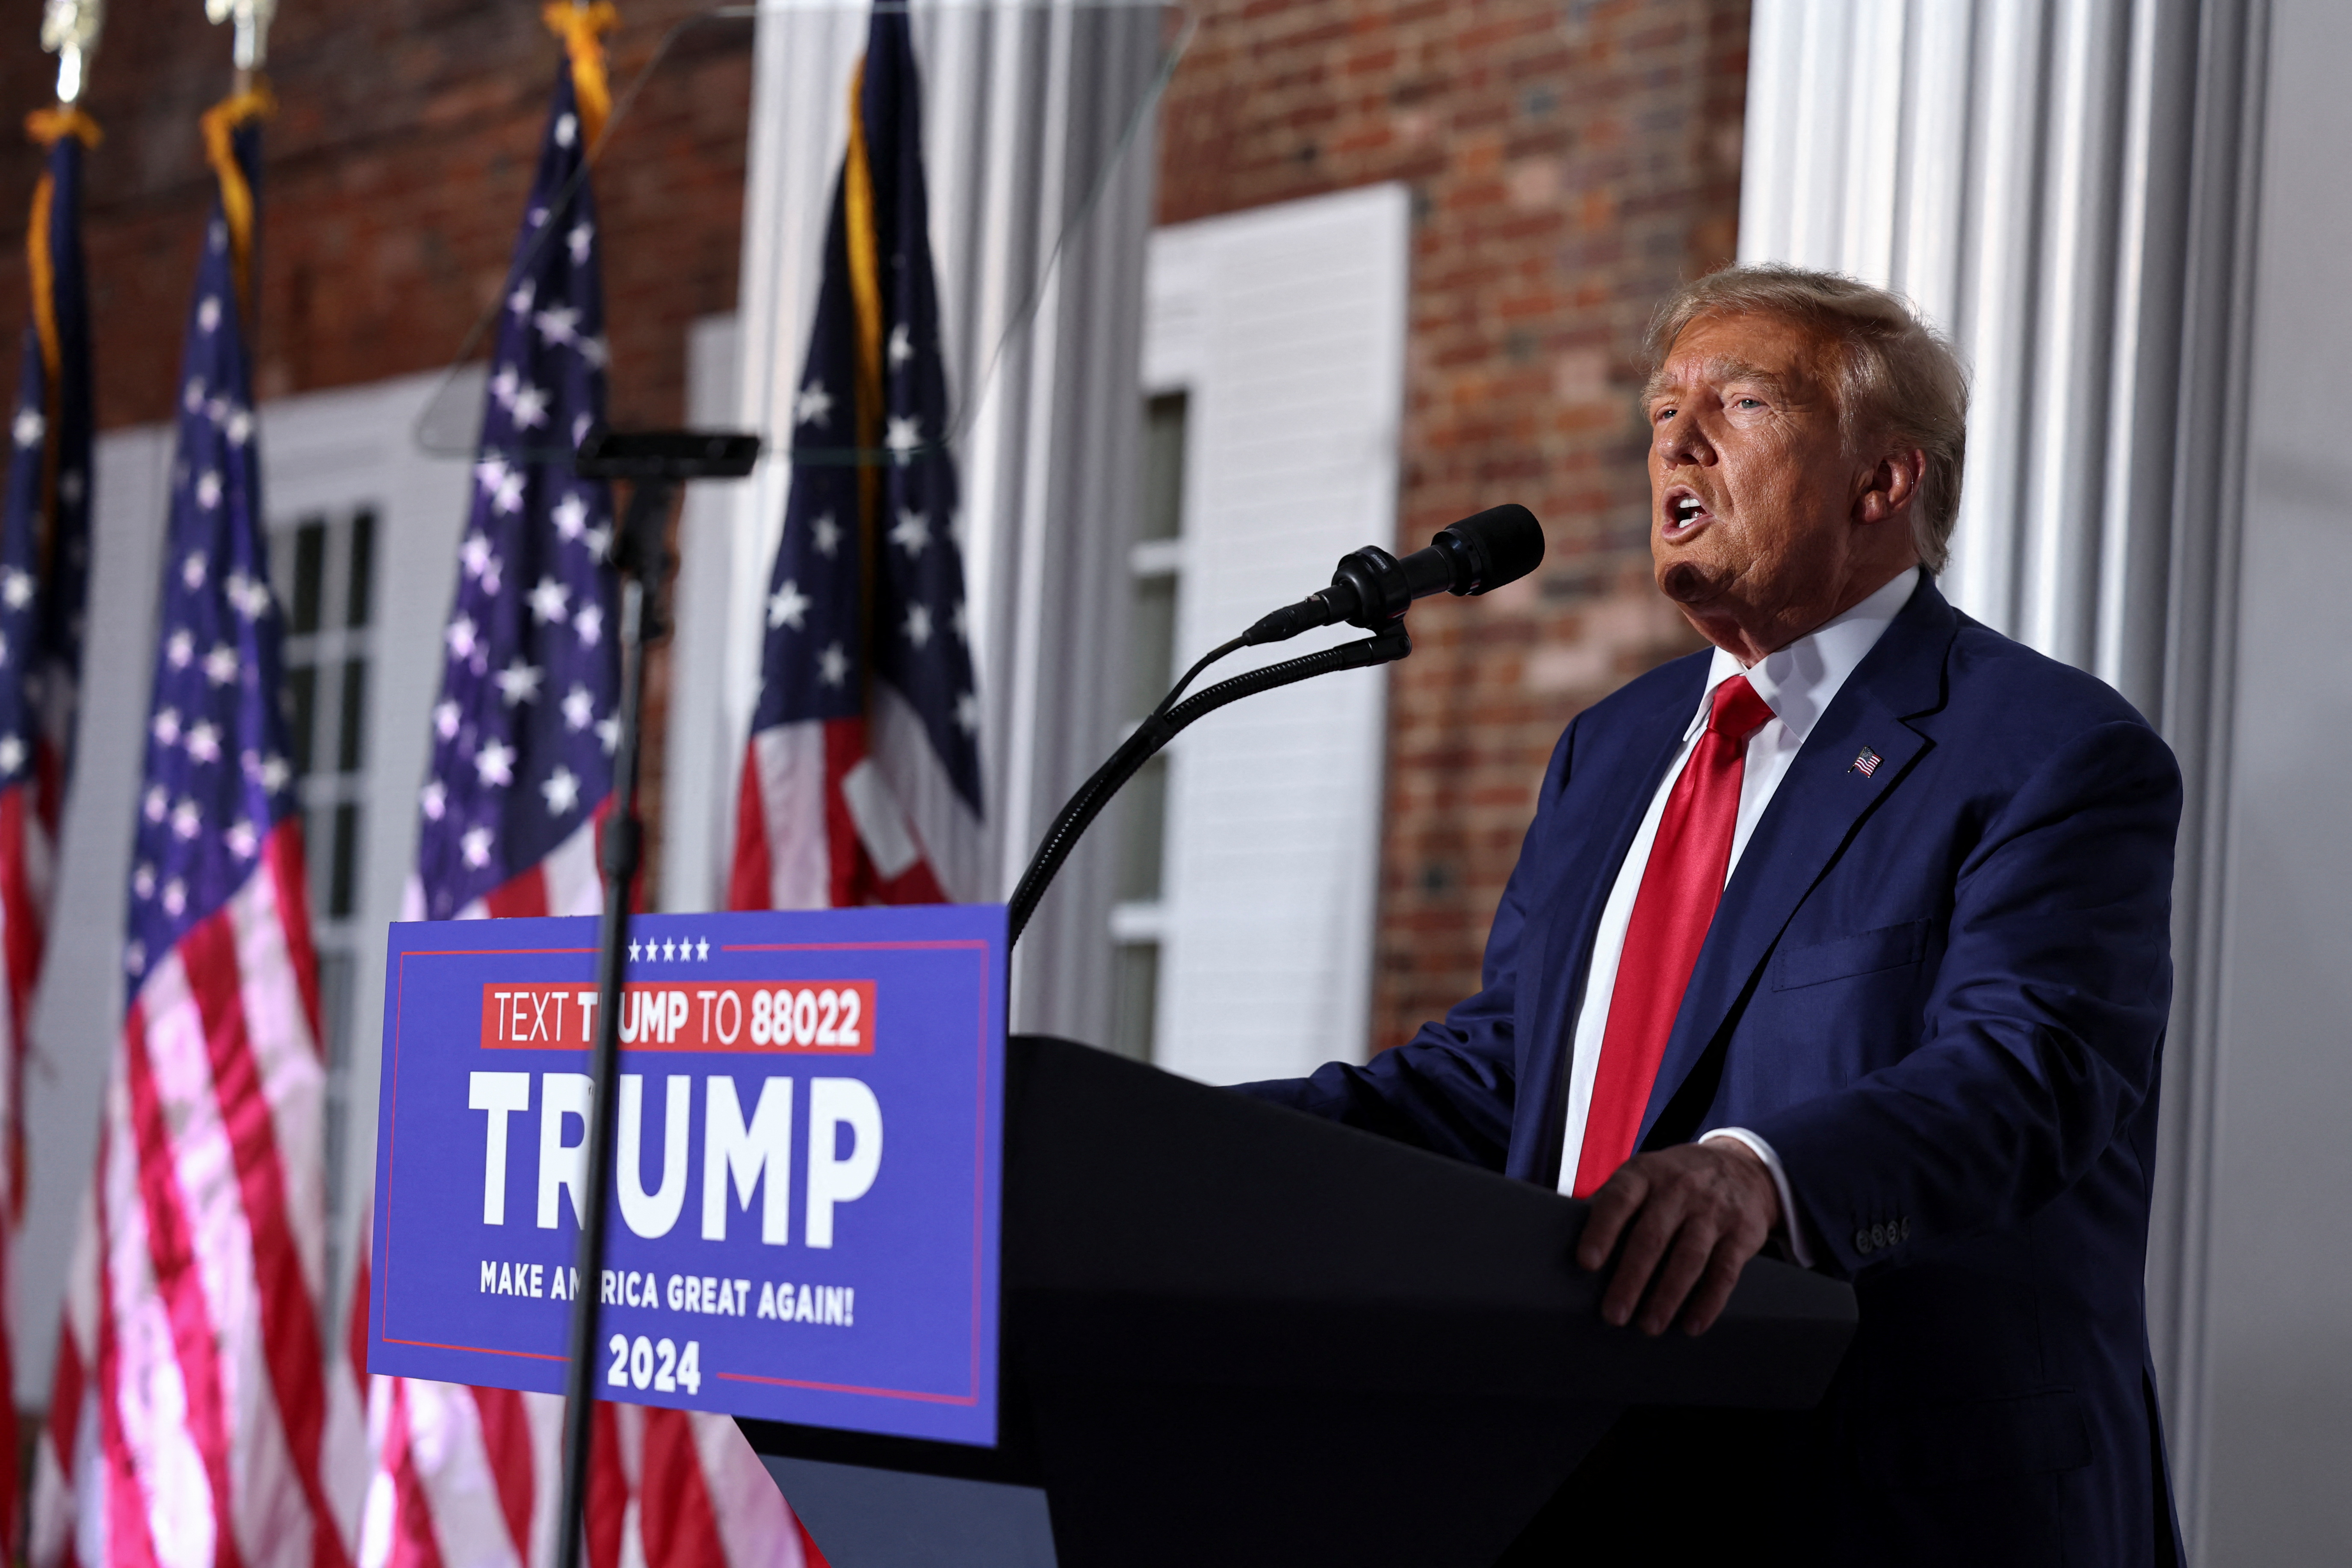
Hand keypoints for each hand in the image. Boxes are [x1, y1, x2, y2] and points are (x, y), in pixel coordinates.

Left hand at [1572, 1140, 1780, 1336]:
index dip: (1602, 1231)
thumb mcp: (1643, 1176)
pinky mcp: (1742, 1233)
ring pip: (1688, 1258)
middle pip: (1652, 1237)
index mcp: (1645, 1174)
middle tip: (1613, 1314)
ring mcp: (1714, 1210)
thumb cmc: (1673, 1182)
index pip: (1619, 1200)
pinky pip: (1725, 1272)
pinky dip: (1708, 1302)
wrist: (1739, 1165)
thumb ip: (1613, 1204)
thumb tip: (1568, 1243)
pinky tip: (1691, 1325)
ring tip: (1648, 1326)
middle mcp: (1679, 1189)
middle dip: (1631, 1279)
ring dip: (1667, 1296)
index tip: (1585, 1263)